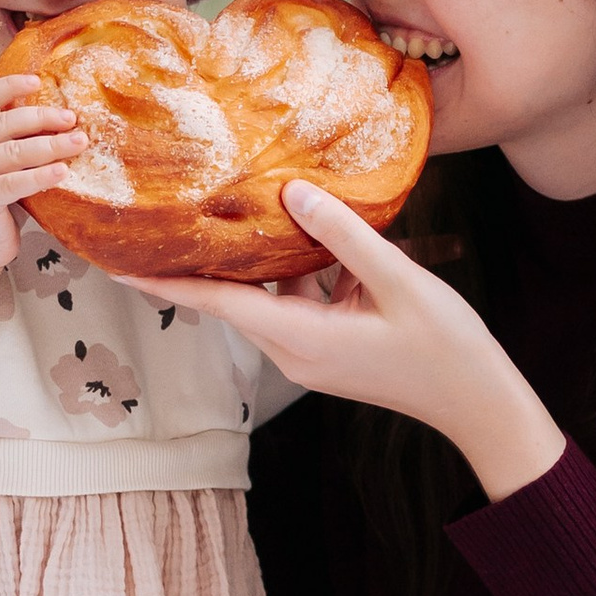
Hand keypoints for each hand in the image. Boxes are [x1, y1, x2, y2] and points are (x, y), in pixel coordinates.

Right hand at [0, 73, 85, 312]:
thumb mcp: (0, 168)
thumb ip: (15, 146)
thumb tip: (64, 124)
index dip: (9, 87)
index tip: (38, 80)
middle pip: (4, 124)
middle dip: (42, 118)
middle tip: (72, 119)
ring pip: (12, 152)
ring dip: (50, 145)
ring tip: (79, 142)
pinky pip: (13, 183)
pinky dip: (40, 175)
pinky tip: (63, 171)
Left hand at [163, 185, 565, 501]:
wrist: (479, 402)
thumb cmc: (445, 348)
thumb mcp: (396, 281)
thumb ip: (344, 234)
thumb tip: (294, 192)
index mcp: (299, 339)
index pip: (214, 302)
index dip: (163, 279)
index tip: (116, 263)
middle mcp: (293, 350)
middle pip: (234, 294)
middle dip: (206, 255)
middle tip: (171, 208)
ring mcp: (310, 353)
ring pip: (271, 293)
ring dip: (268, 254)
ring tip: (248, 200)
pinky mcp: (329, 348)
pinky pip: (300, 300)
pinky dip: (303, 269)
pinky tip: (319, 230)